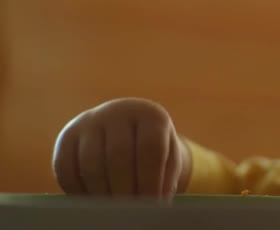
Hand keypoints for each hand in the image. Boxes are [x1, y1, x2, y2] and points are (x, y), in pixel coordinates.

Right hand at [52, 98, 191, 198]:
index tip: (151, 205)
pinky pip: (66, 168)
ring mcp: (90, 121)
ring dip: (102, 193)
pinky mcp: (67, 135)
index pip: (151, 147)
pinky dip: (77, 191)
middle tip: (129, 213)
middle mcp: (118, 112)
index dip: (151, 179)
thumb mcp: (167, 159)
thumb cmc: (152, 151)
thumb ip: (164, 179)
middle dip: (125, 190)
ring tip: (112, 212)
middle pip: (119, 155)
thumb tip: (155, 205)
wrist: (126, 128)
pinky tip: (91, 203)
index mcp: (149, 114)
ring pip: (91, 163)